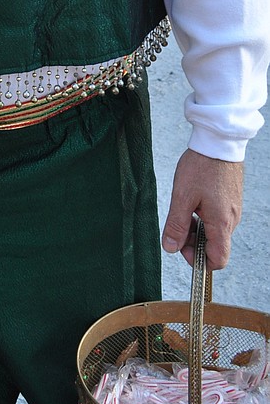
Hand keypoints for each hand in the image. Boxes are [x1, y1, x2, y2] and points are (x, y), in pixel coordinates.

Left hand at [161, 150, 242, 269]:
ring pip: (215, 231)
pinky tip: (193, 201)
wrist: (218, 143)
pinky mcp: (231, 201)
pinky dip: (204, 217)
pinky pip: (218, 218)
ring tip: (184, 208)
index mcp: (221, 223)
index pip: (218, 260)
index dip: (199, 261)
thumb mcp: (182, 196)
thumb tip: (170, 247)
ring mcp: (233, 210)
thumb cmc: (201, 167)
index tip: (182, 247)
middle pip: (214, 246)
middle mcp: (231, 220)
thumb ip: (177, 224)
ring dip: (197, 228)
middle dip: (194, 242)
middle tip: (177, 224)